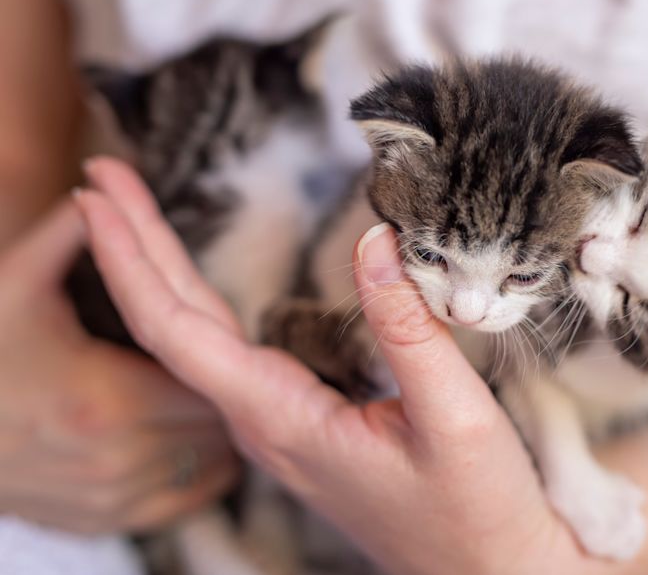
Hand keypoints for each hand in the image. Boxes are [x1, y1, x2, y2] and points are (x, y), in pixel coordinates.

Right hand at [0, 199, 238, 533]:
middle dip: (216, 389)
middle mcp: (119, 458)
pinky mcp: (105, 521)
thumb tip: (98, 188)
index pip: (208, 379)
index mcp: (107, 400)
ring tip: (194, 392)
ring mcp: (113, 498)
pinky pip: (185, 500)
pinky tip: (184, 438)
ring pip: (208, 462)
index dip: (216, 355)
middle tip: (206, 361)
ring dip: (211, 428)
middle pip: (214, 421)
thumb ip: (62, 238)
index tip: (209, 337)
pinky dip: (196, 470)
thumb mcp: (12, 288)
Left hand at [76, 157, 586, 574]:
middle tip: (100, 178)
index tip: (96, 197)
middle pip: (173, 326)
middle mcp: (263, 422)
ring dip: (159, 271)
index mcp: (282, 420)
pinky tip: (194, 284)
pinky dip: (198, 303)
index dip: (132, 258)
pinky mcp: (301, 422)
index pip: (178, 331)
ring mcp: (278, 425)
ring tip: (132, 214)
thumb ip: (411, 328)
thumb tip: (376, 240)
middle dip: (130, 247)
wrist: (485, 570)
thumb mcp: (454, 415)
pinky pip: (228, 353)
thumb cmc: (474, 507)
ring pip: (196, 339)